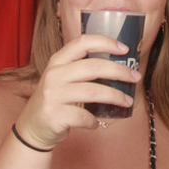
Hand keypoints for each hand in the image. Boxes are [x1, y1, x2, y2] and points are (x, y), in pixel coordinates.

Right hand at [14, 36, 136, 149]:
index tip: (124, 48)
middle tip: (135, 76)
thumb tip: (118, 66)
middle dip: (120, 71)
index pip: (82, 42)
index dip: (105, 42)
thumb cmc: (55, 99)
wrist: (32, 126)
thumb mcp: (61, 78)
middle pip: (94, 67)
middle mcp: (54, 74)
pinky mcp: (55, 115)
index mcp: (57, 61)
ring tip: (127, 101)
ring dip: (115, 96)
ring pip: (93, 92)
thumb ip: (81, 69)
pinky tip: (96, 123)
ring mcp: (54, 94)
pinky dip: (94, 121)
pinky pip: (84, 117)